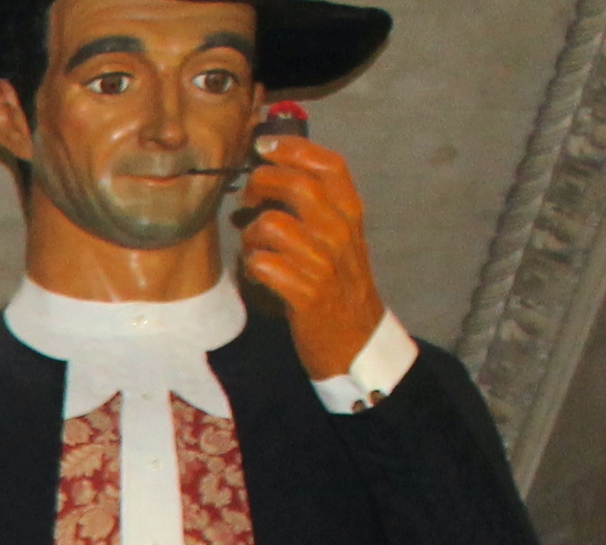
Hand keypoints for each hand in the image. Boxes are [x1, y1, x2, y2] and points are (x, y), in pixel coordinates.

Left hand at [237, 137, 389, 380]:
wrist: (356, 338)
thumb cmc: (338, 284)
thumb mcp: (338, 237)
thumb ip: (315, 207)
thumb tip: (274, 173)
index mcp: (351, 213)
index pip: (329, 165)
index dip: (294, 148)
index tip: (264, 145)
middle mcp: (340, 232)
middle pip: (297, 186)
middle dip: (263, 183)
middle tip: (249, 197)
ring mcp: (324, 262)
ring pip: (272, 226)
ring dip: (252, 235)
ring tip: (256, 248)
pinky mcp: (306, 293)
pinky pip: (264, 265)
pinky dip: (253, 267)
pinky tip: (259, 274)